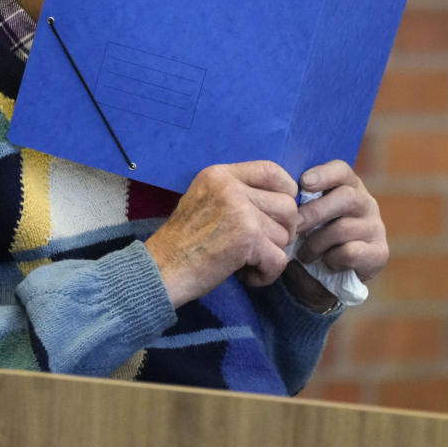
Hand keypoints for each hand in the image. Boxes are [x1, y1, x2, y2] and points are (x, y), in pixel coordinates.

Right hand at [144, 161, 298, 308]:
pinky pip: (279, 260)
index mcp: (220, 174)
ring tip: (244, 262)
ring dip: (270, 255)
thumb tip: (287, 204)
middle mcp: (231, 186)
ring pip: (284, 235)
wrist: (160, 270)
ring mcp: (240, 211)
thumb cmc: (183, 243)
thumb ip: (240, 195)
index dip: (286, 193)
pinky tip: (246, 276)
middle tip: (259, 246)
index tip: (277, 215)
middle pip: (287, 205)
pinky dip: (266, 275)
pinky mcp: (247, 238)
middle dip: (281, 231)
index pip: (272, 170)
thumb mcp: (206, 201)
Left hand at [293, 160, 387, 282]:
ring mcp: (375, 227)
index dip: (324, 174)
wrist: (323, 279)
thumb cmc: (311, 238)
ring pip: (343, 228)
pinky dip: (332, 259)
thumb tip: (281, 194)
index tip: (304, 182)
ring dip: (317, 243)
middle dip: (314, 212)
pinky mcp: (379, 253)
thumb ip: (299, 203)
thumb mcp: (304, 217)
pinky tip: (326, 263)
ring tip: (304, 254)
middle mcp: (366, 203)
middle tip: (295, 226)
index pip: (342, 170)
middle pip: (346, 197)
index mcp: (348, 186)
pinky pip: (351, 252)